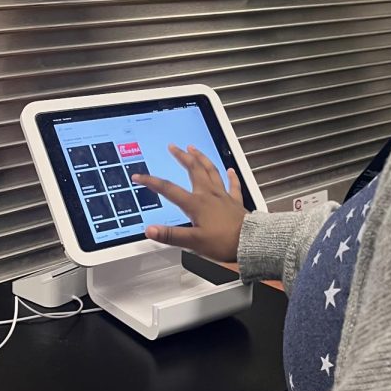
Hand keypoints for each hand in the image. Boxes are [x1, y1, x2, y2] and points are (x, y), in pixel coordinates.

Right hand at [131, 145, 246, 263]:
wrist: (250, 242)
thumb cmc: (224, 242)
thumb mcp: (193, 242)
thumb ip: (171, 235)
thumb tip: (150, 230)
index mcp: (196, 204)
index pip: (169, 190)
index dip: (152, 182)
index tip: (139, 176)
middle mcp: (209, 195)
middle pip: (193, 170)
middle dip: (182, 157)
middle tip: (174, 147)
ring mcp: (223, 196)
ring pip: (211, 171)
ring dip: (202, 159)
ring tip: (194, 149)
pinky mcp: (235, 202)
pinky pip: (232, 185)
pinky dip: (230, 176)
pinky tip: (229, 169)